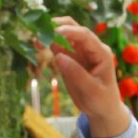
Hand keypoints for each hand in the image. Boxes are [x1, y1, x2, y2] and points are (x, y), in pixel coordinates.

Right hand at [44, 19, 129, 137]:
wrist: (102, 110)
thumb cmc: (102, 100)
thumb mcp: (91, 90)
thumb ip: (76, 73)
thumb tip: (58, 56)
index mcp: (101, 53)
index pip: (85, 36)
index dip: (70, 31)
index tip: (54, 30)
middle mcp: (91, 49)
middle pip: (74, 30)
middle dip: (58, 27)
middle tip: (41, 28)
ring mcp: (80, 53)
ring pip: (64, 37)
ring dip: (50, 35)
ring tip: (35, 36)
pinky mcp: (71, 59)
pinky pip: (59, 48)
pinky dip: (48, 45)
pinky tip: (37, 44)